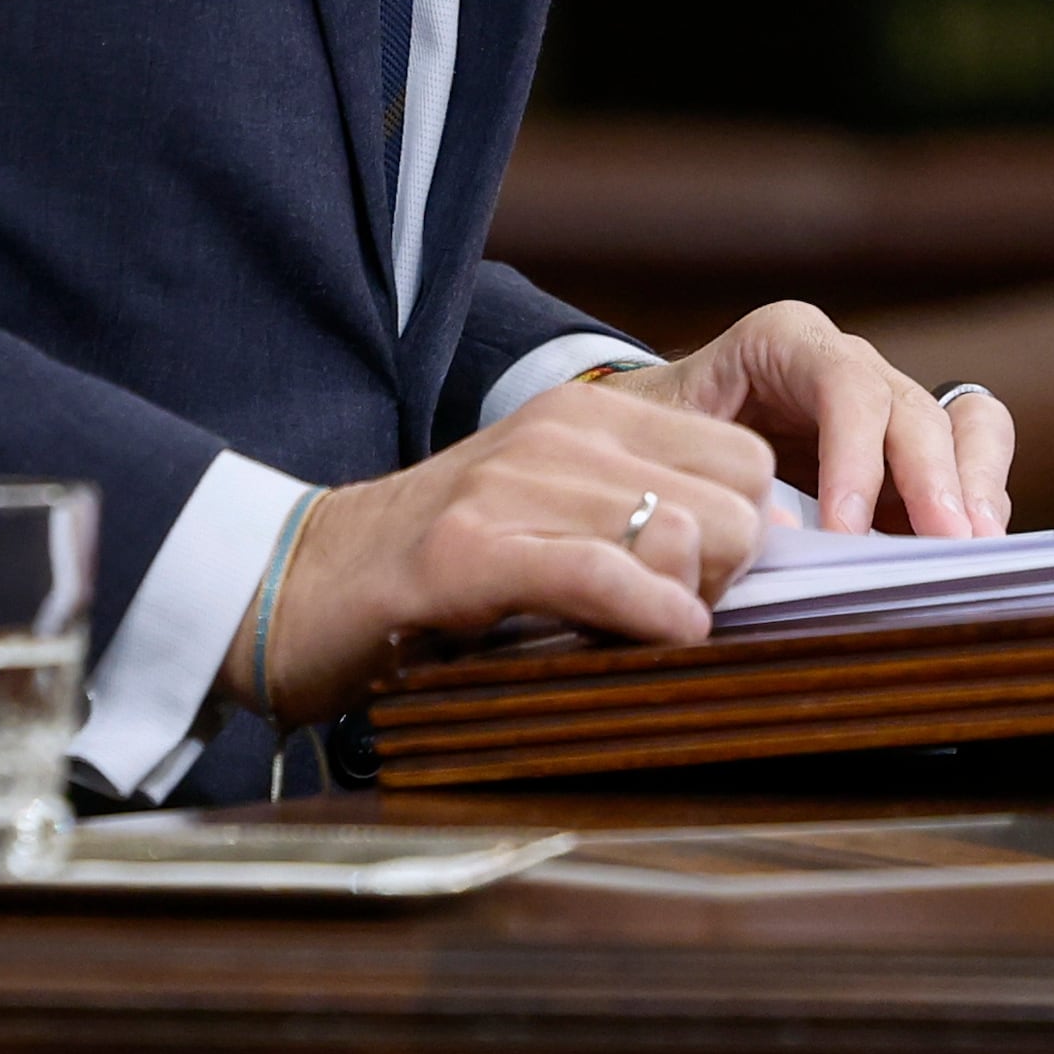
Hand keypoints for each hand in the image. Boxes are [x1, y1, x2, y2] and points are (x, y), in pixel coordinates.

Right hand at [252, 387, 775, 724]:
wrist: (298, 582)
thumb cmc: (439, 568)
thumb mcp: (552, 514)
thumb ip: (641, 514)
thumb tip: (755, 555)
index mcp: (586, 414)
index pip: (744, 459)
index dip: (746, 534)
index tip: (705, 584)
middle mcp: (559, 432)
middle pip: (733, 501)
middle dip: (727, 573)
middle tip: (675, 616)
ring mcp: (511, 485)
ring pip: (681, 533)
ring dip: (687, 601)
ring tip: (641, 635)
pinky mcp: (469, 551)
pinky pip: (600, 573)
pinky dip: (648, 612)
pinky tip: (663, 638)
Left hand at [600, 303, 1015, 540]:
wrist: (661, 431)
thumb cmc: (654, 428)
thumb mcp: (660, 438)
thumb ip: (706, 474)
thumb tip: (772, 531)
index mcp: (783, 340)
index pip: (844, 386)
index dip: (855, 457)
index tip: (847, 532)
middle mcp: (847, 362)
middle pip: (911, 406)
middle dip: (931, 477)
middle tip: (942, 546)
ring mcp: (886, 403)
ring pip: (962, 420)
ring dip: (976, 484)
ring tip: (977, 548)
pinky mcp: (909, 450)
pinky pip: (972, 452)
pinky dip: (981, 494)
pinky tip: (974, 547)